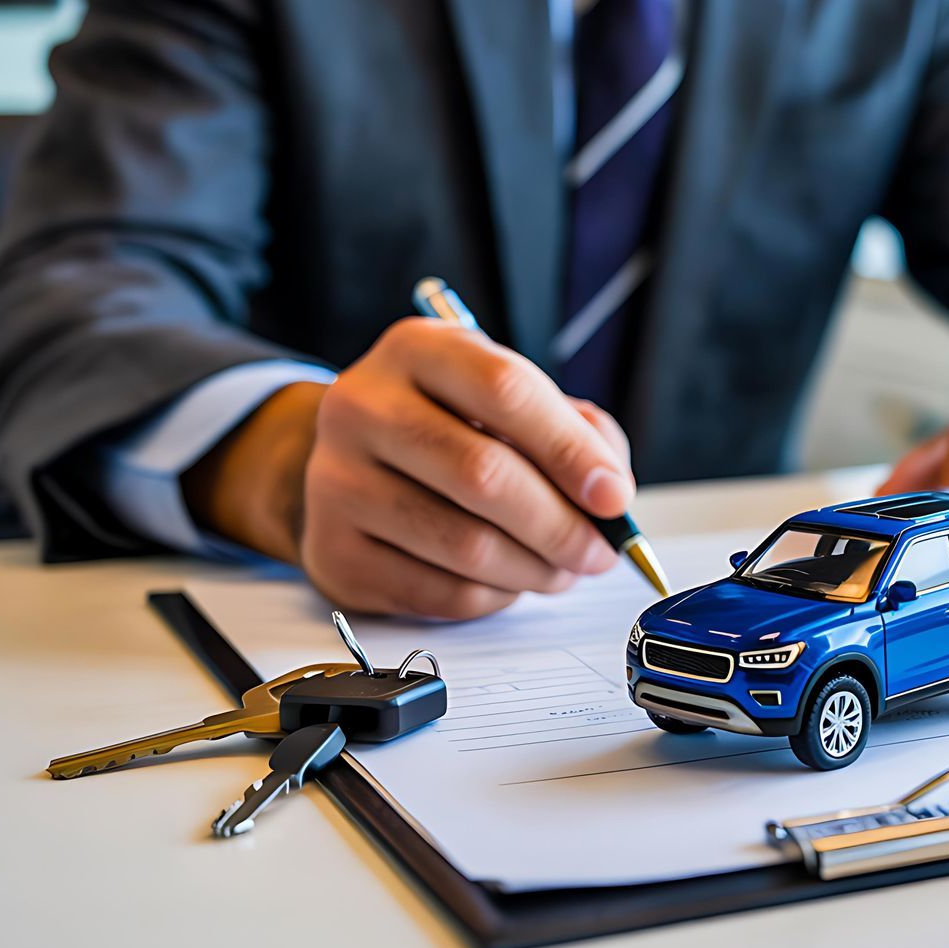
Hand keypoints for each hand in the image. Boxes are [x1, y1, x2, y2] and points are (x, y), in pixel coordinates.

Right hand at [184, 318, 633, 619]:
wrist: (353, 462)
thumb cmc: (451, 426)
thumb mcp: (509, 399)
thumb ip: (575, 430)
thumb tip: (608, 492)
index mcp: (417, 350)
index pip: (505, 390)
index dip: (570, 449)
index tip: (615, 496)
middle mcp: (362, 407)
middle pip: (482, 474)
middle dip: (560, 524)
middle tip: (600, 551)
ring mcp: (336, 482)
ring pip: (463, 544)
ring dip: (534, 569)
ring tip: (563, 570)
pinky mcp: (333, 553)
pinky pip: (437, 592)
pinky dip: (494, 597)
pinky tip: (510, 582)